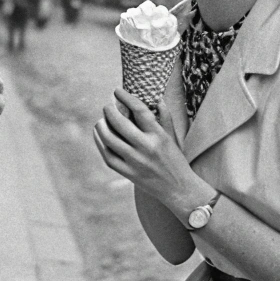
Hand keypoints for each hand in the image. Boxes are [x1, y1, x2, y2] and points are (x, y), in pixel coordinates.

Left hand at [93, 89, 212, 218]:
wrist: (179, 190)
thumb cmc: (176, 160)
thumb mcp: (173, 137)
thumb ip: (165, 117)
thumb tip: (156, 98)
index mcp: (158, 136)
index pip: (139, 110)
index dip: (126, 97)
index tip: (117, 90)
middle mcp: (146, 148)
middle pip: (120, 123)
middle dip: (109, 110)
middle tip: (107, 105)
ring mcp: (136, 162)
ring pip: (110, 139)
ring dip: (101, 126)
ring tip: (101, 120)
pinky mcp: (129, 174)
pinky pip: (108, 156)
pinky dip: (100, 143)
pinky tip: (99, 135)